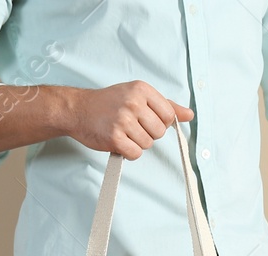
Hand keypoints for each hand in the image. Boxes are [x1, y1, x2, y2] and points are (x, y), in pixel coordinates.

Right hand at [65, 81, 193, 157]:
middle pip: (160, 132)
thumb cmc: (108, 103)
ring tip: (122, 132)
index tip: (145, 119)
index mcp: (142, 89)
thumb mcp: (137, 96)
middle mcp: (133, 102)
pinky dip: (128, 152)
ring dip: (136, 143)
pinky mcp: (114, 137)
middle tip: (131, 126)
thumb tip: (189, 115)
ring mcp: (123, 120)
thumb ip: (166, 105)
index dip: (159, 122)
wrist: (77, 109)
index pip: (169, 115)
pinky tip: (118, 141)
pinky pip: (135, 153)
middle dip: (147, 134)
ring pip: (148, 144)